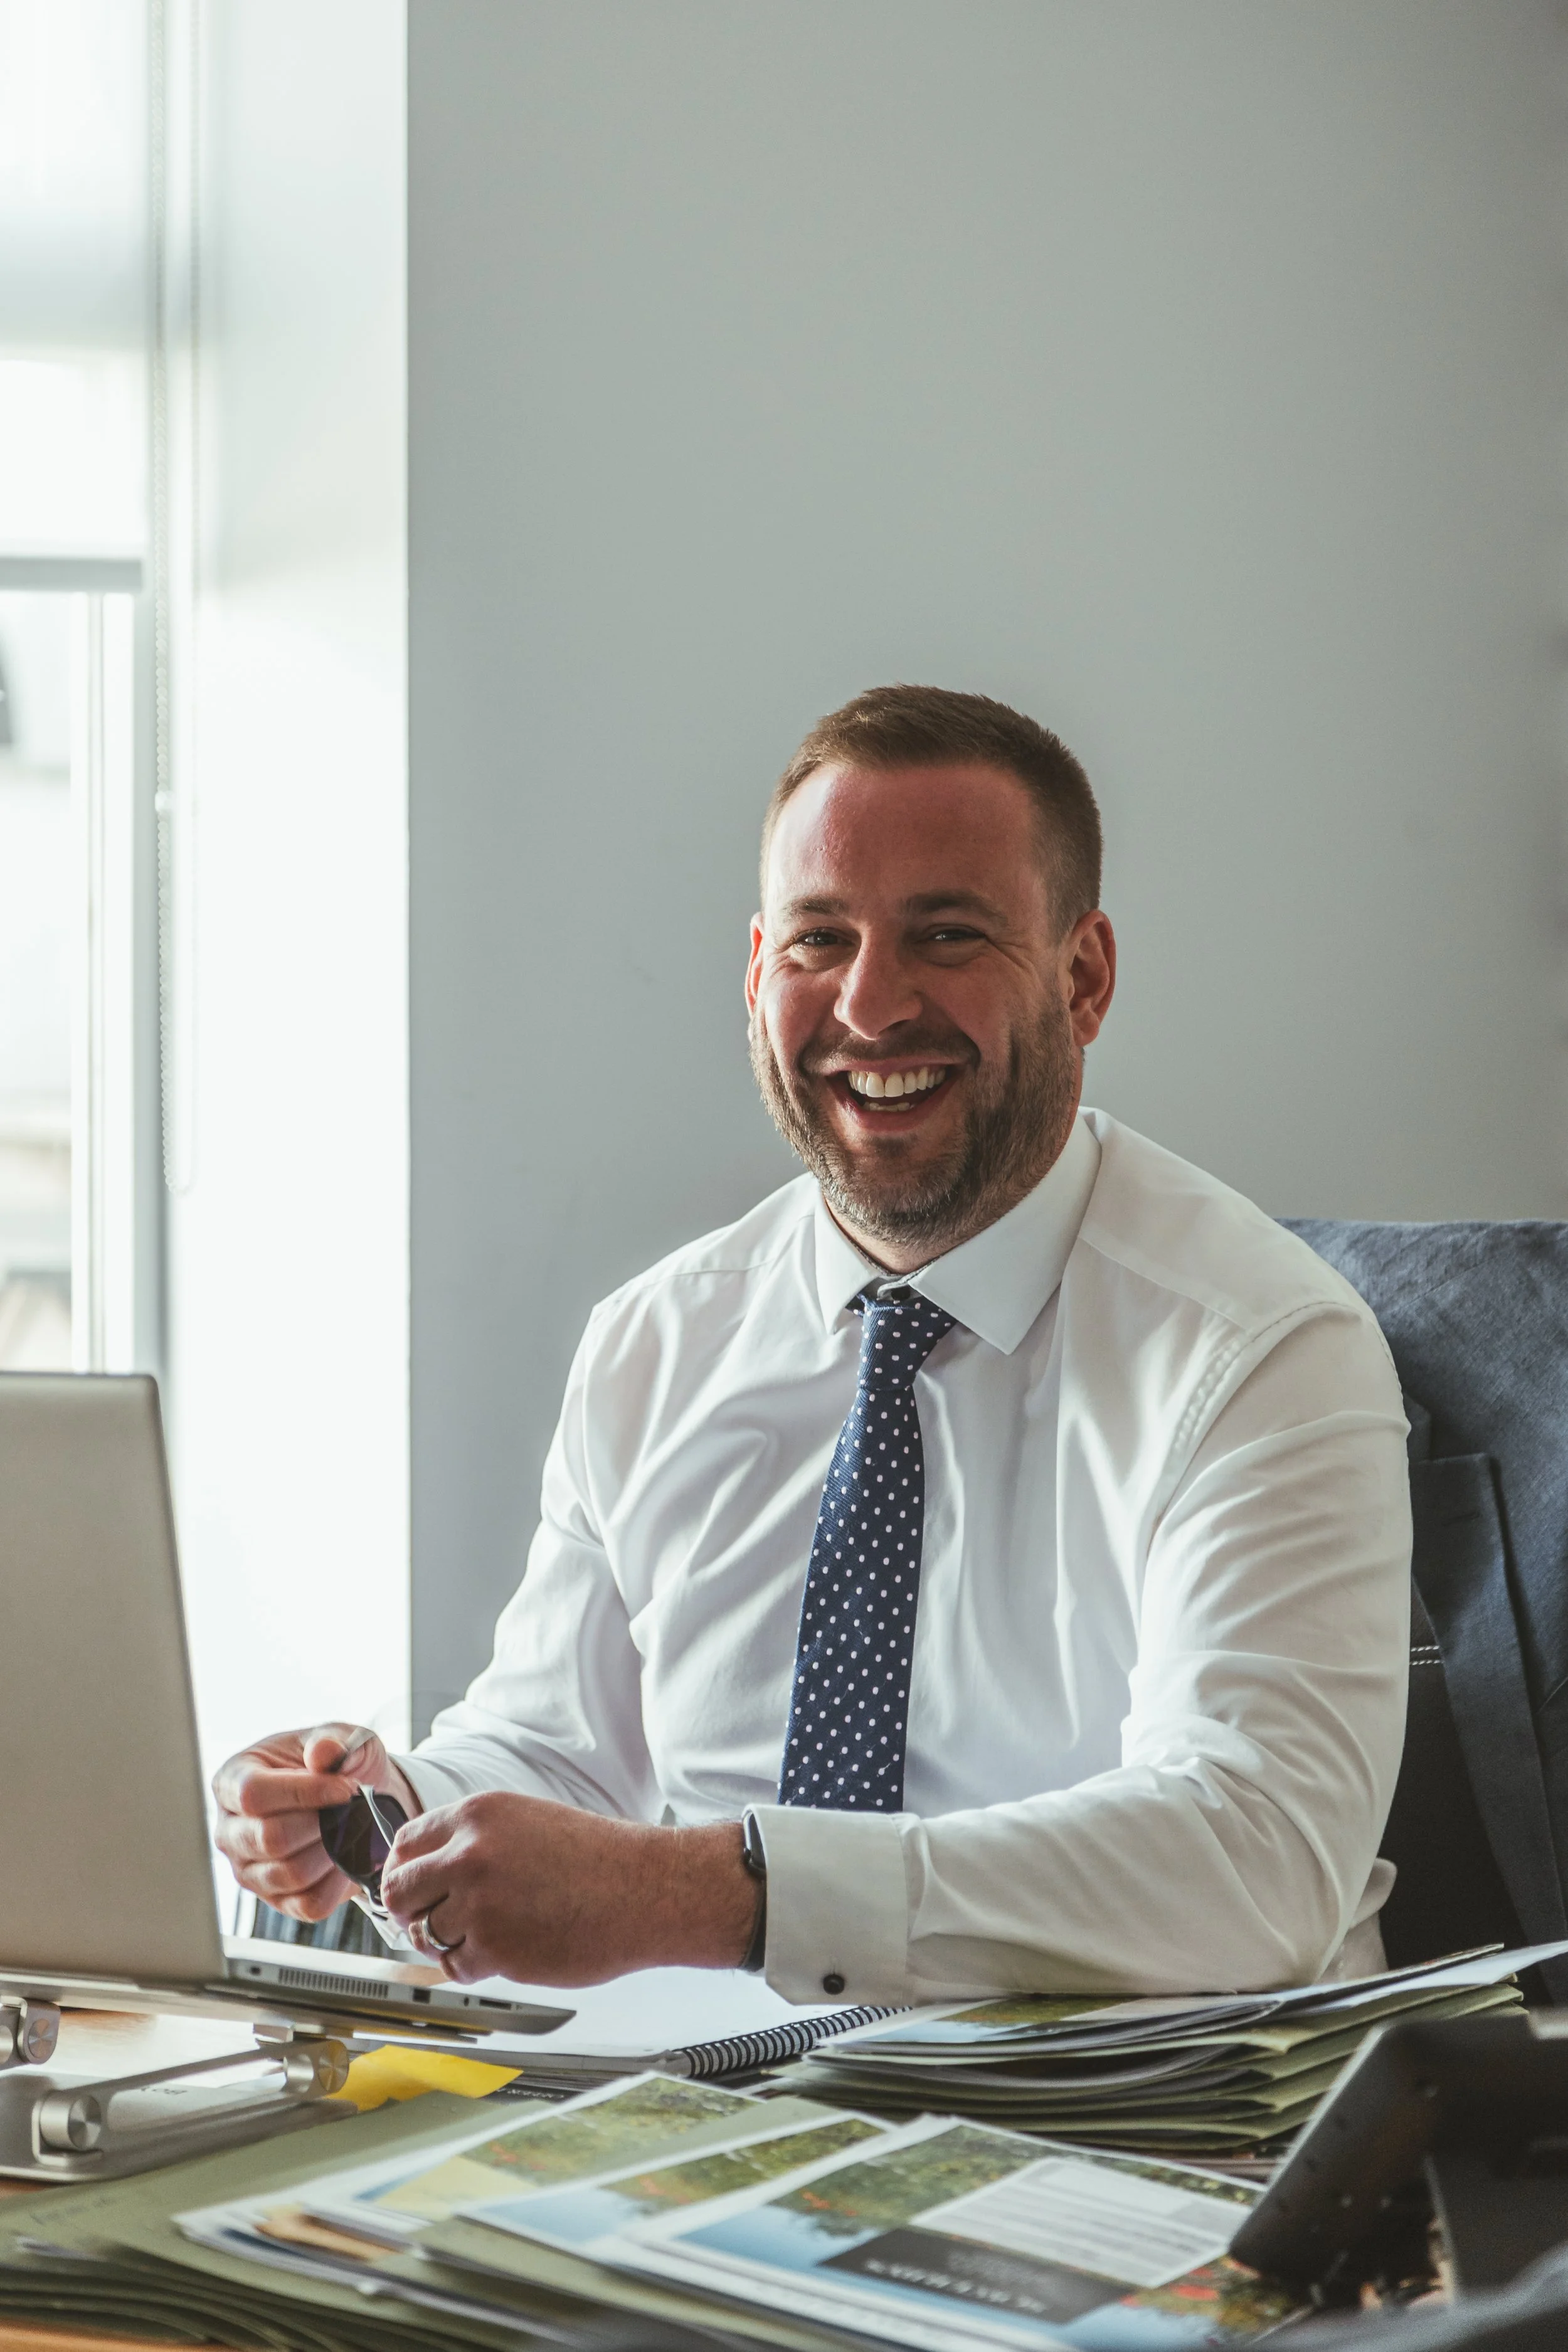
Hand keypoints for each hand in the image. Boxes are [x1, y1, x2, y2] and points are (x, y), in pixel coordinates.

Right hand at [212, 1723, 419, 1921]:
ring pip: (290, 1873)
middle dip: (323, 1823)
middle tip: (354, 1809)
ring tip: (353, 1828)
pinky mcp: (277, 1900)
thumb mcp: (342, 1738)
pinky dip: (339, 1882)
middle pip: (269, 1839)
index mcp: (232, 1781)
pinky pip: (309, 1904)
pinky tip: (351, 1855)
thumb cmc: (339, 1764)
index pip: (253, 1794)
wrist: (357, 1800)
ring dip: (334, 1851)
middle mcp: (231, 1830)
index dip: (304, 1792)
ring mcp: (249, 1870)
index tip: (346, 1787)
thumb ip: (333, 1740)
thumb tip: (323, 1753)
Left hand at [378, 1792, 757, 1984]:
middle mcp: (470, 1854)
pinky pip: (456, 1966)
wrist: (646, 1889)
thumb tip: (423, 1873)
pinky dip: (474, 1966)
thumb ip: (473, 1842)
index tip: (412, 1890)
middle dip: (411, 1912)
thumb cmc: (597, 1859)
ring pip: (426, 1934)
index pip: (404, 1844)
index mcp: (478, 1814)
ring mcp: (480, 1903)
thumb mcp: (526, 1822)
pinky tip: (508, 1949)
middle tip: (432, 1922)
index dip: (404, 1872)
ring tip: (488, 1934)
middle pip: (399, 1892)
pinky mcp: (496, 1949)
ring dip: (447, 1941)